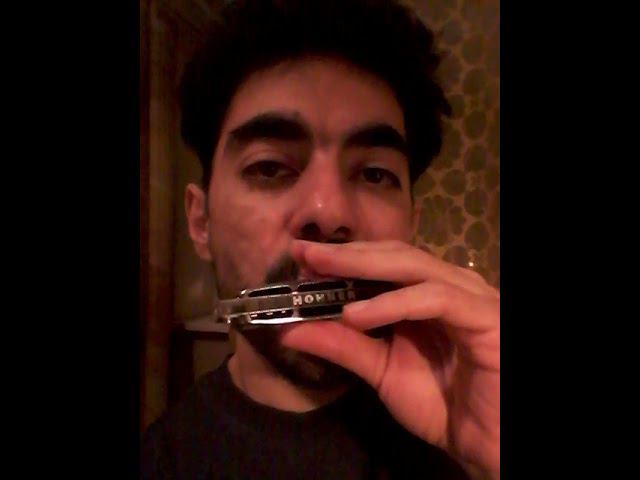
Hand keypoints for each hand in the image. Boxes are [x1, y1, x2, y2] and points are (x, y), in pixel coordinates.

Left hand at [283, 240, 499, 477]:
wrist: (485, 441)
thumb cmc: (442, 405)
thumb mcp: (381, 371)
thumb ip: (343, 346)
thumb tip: (290, 331)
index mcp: (424, 295)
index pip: (382, 262)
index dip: (342, 257)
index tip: (300, 257)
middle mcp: (448, 286)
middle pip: (394, 254)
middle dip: (346, 253)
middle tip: (303, 252)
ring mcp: (468, 295)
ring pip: (413, 265)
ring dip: (362, 266)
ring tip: (319, 272)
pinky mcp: (483, 314)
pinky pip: (435, 298)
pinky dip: (393, 303)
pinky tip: (356, 315)